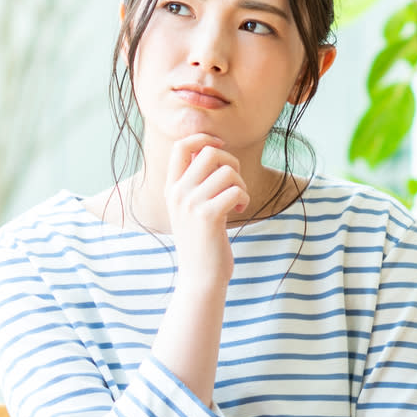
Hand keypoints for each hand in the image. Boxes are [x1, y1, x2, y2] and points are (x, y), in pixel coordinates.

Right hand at [164, 131, 246, 286]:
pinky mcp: (208, 216)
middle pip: (210, 152)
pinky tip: (240, 209)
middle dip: (230, 162)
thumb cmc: (203, 241)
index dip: (204, 138)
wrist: (200, 277)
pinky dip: (244, 197)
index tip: (220, 146)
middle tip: (234, 182)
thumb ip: (196, 182)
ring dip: (240, 183)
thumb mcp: (190, 208)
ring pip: (227, 170)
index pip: (181, 146)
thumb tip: (212, 149)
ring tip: (237, 200)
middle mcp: (177, 193)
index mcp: (171, 188)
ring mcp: (190, 204)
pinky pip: (235, 189)